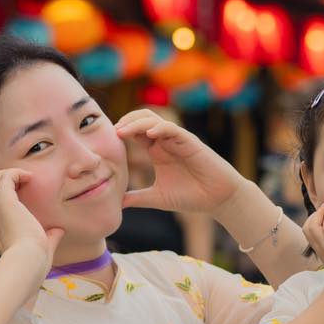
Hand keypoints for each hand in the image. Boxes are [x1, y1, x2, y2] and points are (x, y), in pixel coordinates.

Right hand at [0, 170, 63, 270]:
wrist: (27, 265)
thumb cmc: (33, 263)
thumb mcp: (37, 249)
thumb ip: (49, 238)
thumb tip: (59, 231)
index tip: (14, 195)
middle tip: (17, 185)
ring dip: (4, 175)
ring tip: (23, 179)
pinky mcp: (4, 203)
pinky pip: (5, 178)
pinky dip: (16, 173)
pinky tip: (30, 178)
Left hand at [114, 110, 241, 214]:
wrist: (218, 199)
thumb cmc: (191, 196)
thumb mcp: (157, 198)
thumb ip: (138, 198)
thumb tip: (116, 204)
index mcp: (156, 151)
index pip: (135, 132)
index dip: (120, 132)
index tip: (106, 141)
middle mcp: (165, 141)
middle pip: (142, 119)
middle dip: (126, 121)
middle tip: (112, 132)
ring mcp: (177, 140)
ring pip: (155, 120)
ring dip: (137, 123)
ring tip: (122, 131)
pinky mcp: (190, 142)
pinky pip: (173, 129)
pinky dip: (159, 128)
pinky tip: (148, 135)